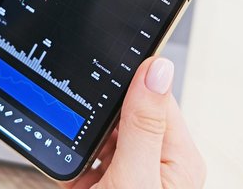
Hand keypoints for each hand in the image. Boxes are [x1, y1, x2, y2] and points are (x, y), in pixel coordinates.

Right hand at [64, 57, 205, 188]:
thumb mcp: (134, 177)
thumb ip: (142, 126)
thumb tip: (157, 69)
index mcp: (178, 158)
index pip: (156, 97)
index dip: (128, 81)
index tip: (100, 65)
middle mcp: (158, 164)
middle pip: (125, 114)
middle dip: (97, 115)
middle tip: (76, 122)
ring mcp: (131, 175)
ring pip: (102, 134)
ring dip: (81, 137)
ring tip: (69, 151)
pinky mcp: (107, 185)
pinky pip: (87, 157)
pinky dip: (69, 158)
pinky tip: (64, 165)